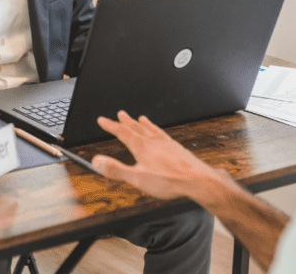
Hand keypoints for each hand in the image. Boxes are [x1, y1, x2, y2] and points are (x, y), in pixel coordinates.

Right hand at [92, 111, 226, 202]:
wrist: (198, 180)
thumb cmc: (169, 180)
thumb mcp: (137, 179)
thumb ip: (116, 170)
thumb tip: (97, 162)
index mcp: (142, 147)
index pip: (122, 132)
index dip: (110, 125)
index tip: (102, 120)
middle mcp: (154, 141)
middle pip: (137, 128)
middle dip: (126, 121)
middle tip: (120, 114)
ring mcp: (167, 144)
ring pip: (152, 130)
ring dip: (144, 124)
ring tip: (141, 118)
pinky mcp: (178, 148)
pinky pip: (165, 135)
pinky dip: (159, 131)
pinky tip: (162, 135)